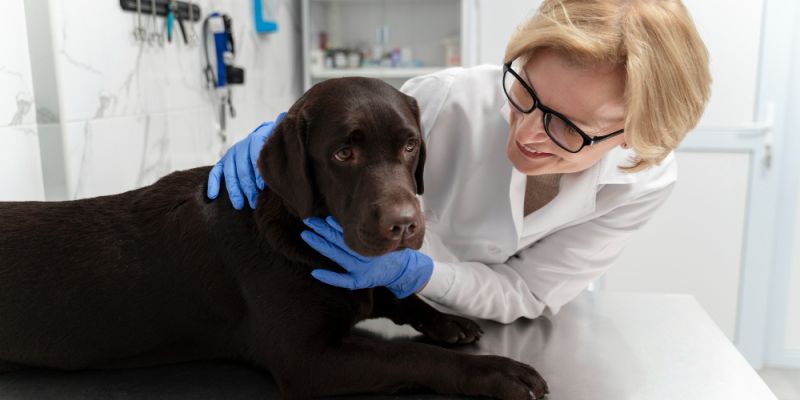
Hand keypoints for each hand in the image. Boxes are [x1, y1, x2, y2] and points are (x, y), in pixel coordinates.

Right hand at [207, 112, 285, 208]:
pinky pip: (216, 172)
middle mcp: (242, 146)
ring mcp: (231, 154)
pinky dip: (213, 183)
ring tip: (240, 205)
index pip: (255, 155)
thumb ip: (281, 133)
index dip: (259, 172)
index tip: (262, 186)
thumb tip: (283, 118)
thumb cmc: (276, 142)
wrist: (267, 136)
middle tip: (254, 201)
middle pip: (242, 168)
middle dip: (248, 186)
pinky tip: (212, 195)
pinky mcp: (224, 161)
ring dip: (234, 190)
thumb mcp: (281, 138)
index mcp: (257, 139)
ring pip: (229, 173)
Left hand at [301, 216, 433, 298]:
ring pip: (336, 256)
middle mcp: (363, 256)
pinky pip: (341, 281)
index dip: (335, 226)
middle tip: (308, 220)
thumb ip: (382, 224)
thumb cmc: (398, 251)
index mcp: (370, 244)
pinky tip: (314, 272)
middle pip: (338, 241)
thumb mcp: (392, 236)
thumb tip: (383, 204)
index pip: (348, 232)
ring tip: (306, 235)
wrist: (407, 271)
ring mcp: (359, 270)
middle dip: (322, 230)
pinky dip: (328, 277)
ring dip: (320, 245)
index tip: (324, 218)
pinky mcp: (358, 282)